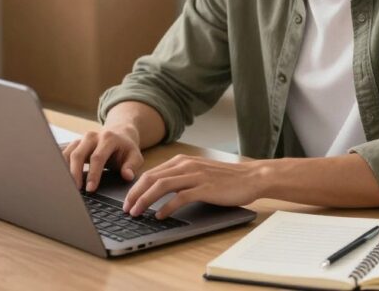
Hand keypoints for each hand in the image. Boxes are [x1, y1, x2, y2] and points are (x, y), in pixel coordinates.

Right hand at [61, 126, 142, 191]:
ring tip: (66, 187)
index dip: (93, 174)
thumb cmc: (126, 148)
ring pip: (68, 154)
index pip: (97, 157)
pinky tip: (61, 179)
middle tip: (75, 190)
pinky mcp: (74, 143)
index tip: (91, 189)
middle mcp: (92, 136)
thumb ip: (132, 166)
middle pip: (78, 154)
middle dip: (75, 173)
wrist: (119, 133)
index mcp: (108, 138)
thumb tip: (127, 176)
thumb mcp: (135, 156)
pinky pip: (64, 154)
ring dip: (65, 171)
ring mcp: (81, 139)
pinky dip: (61, 166)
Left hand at [123, 155, 264, 218]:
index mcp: (182, 161)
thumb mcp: (199, 172)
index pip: (151, 173)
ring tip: (137, 213)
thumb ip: (180, 177)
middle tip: (126, 209)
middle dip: (135, 194)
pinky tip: (160, 216)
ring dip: (145, 200)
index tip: (127, 201)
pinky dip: (167, 207)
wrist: (252, 177)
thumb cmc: (226, 178)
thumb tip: (159, 191)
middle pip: (151, 178)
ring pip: (161, 186)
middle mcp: (186, 165)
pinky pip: (180, 197)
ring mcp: (195, 176)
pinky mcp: (205, 188)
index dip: (135, 188)